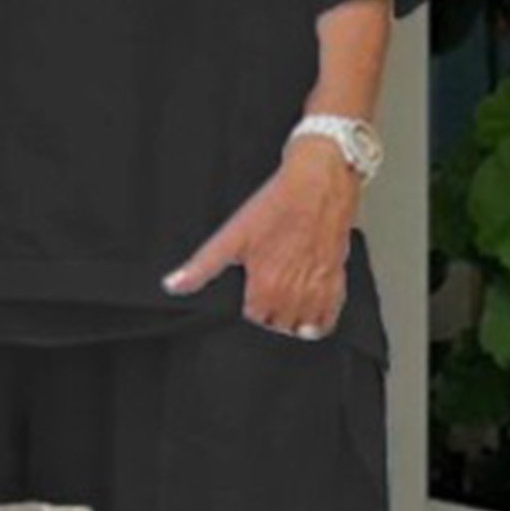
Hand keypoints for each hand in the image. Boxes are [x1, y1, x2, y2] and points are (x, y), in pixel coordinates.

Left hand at [162, 136, 360, 334]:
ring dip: (294, 319)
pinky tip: (311, 305)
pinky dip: (319, 318)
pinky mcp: (336, 282)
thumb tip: (173, 285)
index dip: (251, 303)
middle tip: (269, 288)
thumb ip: (202, 266)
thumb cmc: (277, 204)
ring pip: (303, 327)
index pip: (255, 318)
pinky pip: (329, 318)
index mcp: (266, 286)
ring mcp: (317, 289)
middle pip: (279, 325)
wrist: (318, 182)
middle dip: (272, 312)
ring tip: (287, 298)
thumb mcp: (231, 235)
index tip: (253, 286)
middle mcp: (293, 293)